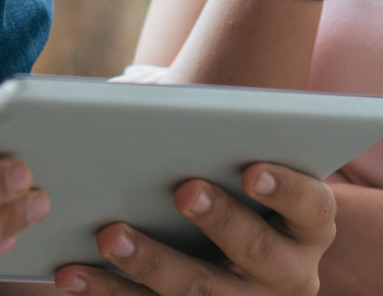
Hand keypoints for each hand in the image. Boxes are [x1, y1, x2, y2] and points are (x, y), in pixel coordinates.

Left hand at [51, 164, 334, 295]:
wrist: (229, 248)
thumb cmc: (229, 182)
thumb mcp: (241, 164)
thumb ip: (223, 139)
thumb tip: (158, 105)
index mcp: (309, 226)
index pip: (312, 207)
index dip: (285, 188)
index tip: (251, 168)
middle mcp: (289, 274)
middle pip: (256, 251)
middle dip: (219, 220)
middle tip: (182, 189)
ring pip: (201, 293)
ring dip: (152, 263)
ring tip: (108, 234)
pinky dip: (109, 292)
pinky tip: (71, 273)